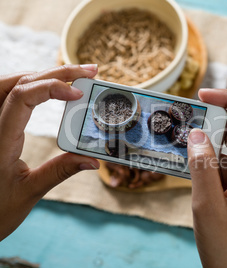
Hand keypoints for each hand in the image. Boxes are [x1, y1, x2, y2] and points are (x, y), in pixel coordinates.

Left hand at [0, 65, 100, 240]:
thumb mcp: (30, 192)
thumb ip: (60, 171)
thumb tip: (92, 160)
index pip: (22, 97)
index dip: (52, 87)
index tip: (79, 93)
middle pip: (18, 82)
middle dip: (56, 72)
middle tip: (89, 71)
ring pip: (10, 83)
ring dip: (42, 75)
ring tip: (74, 77)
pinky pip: (8, 95)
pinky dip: (32, 86)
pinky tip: (50, 89)